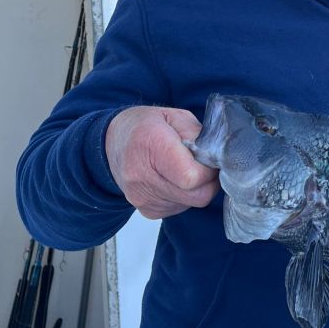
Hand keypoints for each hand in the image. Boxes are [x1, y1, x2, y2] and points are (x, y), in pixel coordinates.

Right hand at [105, 106, 219, 218]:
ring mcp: (142, 197)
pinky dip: (184, 196)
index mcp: (151, 144)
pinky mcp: (147, 210)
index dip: (209, 169)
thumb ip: (200, 136)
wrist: (110, 145)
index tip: (208, 157)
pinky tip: (173, 180)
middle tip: (202, 164)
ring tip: (183, 169)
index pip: (193, 176)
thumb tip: (218, 159)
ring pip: (191, 204)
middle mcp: (141, 175)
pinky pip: (180, 208)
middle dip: (208, 181)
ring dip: (196, 189)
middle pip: (197, 195)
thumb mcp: (176, 117)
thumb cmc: (146, 127)